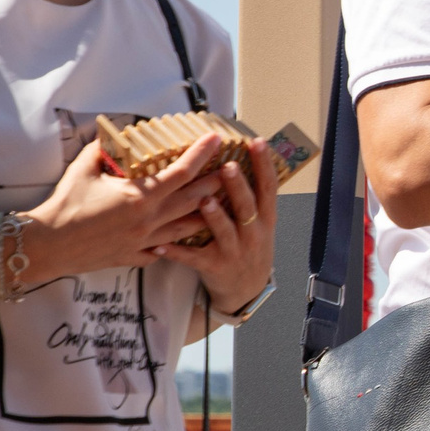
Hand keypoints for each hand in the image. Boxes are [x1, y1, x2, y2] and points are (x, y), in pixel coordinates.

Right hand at [19, 134, 232, 284]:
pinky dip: (177, 242)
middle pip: (195, 199)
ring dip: (206, 214)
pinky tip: (184, 235)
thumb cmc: (64, 205)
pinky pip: (165, 250)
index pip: (182, 171)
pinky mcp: (135, 256)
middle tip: (232, 170)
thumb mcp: (83, 169)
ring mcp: (145, 241)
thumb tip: (112, 132)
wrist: (47, 245)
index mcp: (140, 196)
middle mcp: (149, 220)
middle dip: (216, 183)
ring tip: (220, 203)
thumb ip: (102, 149)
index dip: (202, 154)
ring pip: (188, 228)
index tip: (216, 140)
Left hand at [156, 139, 280, 312]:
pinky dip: (177, 252)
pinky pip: (194, 258)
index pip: (268, 186)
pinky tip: (161, 245)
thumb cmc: (248, 246)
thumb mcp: (259, 222)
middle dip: (238, 187)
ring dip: (215, 217)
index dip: (264, 164)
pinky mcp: (216, 267)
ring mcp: (235, 251)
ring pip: (225, 232)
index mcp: (264, 217)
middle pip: (247, 206)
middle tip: (228, 167)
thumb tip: (233, 159)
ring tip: (205, 202)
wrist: (247, 288)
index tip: (257, 142)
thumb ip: (249, 196)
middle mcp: (253, 232)